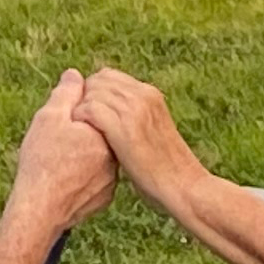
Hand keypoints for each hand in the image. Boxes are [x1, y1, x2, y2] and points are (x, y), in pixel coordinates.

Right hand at [8, 69, 116, 230]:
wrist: (40, 210)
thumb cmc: (42, 162)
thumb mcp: (49, 118)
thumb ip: (66, 94)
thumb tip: (76, 75)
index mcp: (105, 132)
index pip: (97, 111)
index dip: (73, 114)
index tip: (56, 125)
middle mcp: (115, 155)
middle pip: (97, 134)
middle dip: (78, 134)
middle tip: (53, 143)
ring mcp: (112, 180)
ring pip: (97, 158)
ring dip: (82, 156)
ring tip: (56, 161)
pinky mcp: (105, 198)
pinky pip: (96, 179)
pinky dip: (82, 177)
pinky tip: (63, 179)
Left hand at [75, 69, 208, 212]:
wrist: (184, 187)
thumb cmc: (164, 169)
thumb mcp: (152, 131)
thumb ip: (133, 116)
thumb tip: (107, 114)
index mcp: (150, 94)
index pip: (107, 76)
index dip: (93, 93)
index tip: (90, 114)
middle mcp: (142, 95)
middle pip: (96, 81)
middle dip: (84, 99)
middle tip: (82, 124)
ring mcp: (134, 110)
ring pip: (91, 93)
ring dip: (81, 111)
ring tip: (80, 132)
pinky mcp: (124, 127)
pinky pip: (89, 110)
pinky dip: (81, 121)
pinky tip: (82, 138)